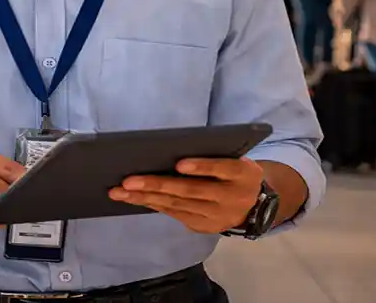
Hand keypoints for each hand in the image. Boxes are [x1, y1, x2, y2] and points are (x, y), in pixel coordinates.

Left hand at [108, 157, 264, 233]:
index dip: (201, 167)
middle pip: (191, 190)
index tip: (179, 164)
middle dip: (157, 185)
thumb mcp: (235, 159)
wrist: (256, 205)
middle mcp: (232, 197)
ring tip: (120, 192)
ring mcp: (218, 216)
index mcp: (242, 173)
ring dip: (145, 198)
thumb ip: (212, 155)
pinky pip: (175, 214)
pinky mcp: (205, 226)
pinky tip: (133, 199)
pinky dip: (153, 205)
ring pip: (178, 205)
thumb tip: (168, 149)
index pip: (222, 168)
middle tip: (128, 181)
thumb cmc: (234, 172)